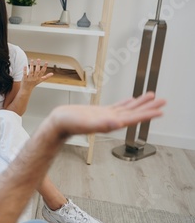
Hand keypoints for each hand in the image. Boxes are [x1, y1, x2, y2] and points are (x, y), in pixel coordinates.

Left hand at [20, 59, 52, 91]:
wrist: (26, 90)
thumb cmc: (33, 84)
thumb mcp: (40, 80)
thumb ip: (46, 77)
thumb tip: (52, 73)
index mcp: (39, 78)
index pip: (42, 72)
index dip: (44, 67)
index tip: (46, 62)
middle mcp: (35, 78)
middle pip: (37, 71)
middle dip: (38, 65)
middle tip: (38, 59)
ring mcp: (29, 79)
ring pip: (31, 72)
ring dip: (31, 65)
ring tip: (32, 60)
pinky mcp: (25, 79)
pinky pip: (25, 74)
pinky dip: (25, 70)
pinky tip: (25, 65)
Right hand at [48, 92, 164, 137]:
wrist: (58, 123)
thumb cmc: (68, 124)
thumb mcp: (84, 123)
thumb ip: (101, 125)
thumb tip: (117, 124)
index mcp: (110, 123)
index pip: (133, 118)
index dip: (147, 115)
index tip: (160, 111)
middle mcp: (111, 120)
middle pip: (134, 113)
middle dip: (149, 108)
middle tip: (163, 101)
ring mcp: (106, 116)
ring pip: (128, 109)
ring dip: (140, 104)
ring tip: (152, 97)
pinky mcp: (100, 112)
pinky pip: (117, 106)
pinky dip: (126, 103)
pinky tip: (131, 100)